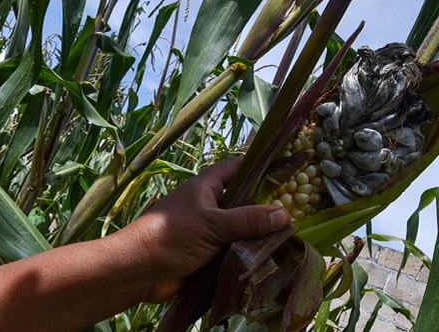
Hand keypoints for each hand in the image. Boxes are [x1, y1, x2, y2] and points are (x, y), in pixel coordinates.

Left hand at [114, 157, 289, 303]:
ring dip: (258, 237)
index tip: (286, 170)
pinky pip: (233, 252)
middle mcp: (208, 207)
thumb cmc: (171, 236)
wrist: (140, 271)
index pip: (236, 168)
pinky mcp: (207, 255)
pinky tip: (271, 260)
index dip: (258, 167)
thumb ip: (248, 220)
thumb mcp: (213, 224)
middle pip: (243, 202)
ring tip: (291, 239)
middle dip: (265, 209)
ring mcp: (208, 232)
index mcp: (206, 188)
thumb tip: (285, 214)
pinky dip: (248, 256)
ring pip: (240, 230)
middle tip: (298, 213)